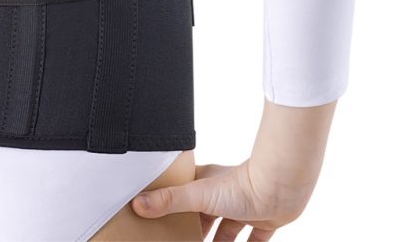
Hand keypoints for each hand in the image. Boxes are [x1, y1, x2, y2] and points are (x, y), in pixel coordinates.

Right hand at [131, 158, 312, 240]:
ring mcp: (244, 207)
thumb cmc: (241, 184)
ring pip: (227, 229)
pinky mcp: (264, 221)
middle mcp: (223, 194)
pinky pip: (253, 240)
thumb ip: (169, 200)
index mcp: (205, 183)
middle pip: (204, 216)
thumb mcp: (198, 195)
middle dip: (195, 230)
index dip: (175, 209)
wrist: (281, 187)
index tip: (164, 222)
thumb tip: (138, 204)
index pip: (184, 196)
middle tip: (184, 240)